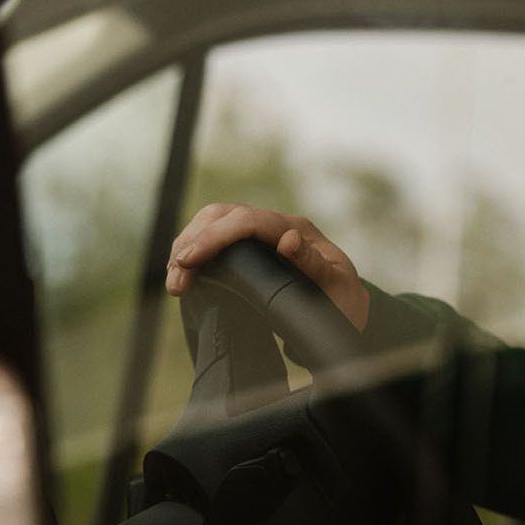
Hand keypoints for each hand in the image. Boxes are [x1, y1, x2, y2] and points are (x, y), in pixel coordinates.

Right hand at [165, 203, 370, 330]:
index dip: (215, 238)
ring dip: (188, 247)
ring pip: (214, 223)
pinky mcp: (252, 248)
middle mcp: (278, 226)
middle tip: (177, 280)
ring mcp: (263, 235)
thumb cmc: (344, 301)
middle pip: (224, 215)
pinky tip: (183, 274)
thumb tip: (287, 239)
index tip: (190, 261)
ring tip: (176, 282)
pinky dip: (195, 254)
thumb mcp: (338, 288)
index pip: (248, 222)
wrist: (349, 309)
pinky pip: (217, 240)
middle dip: (194, 242)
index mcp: (298, 230)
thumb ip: (315, 264)